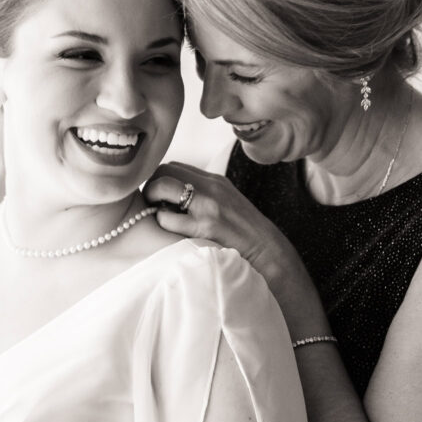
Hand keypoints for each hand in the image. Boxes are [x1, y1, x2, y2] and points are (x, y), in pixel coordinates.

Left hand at [145, 162, 329, 336]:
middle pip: (164, 170)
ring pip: (163, 185)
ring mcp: (209, 204)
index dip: (159, 180)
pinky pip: (168, 218)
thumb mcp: (226, 205)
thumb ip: (203, 196)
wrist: (270, 255)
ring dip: (152, 201)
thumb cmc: (243, 236)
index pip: (173, 167)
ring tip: (159, 218)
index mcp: (215, 181)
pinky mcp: (206, 226)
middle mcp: (212, 186)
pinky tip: (170, 235)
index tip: (158, 199)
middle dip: (151, 187)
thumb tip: (170, 198)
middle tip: (152, 207)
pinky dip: (162, 224)